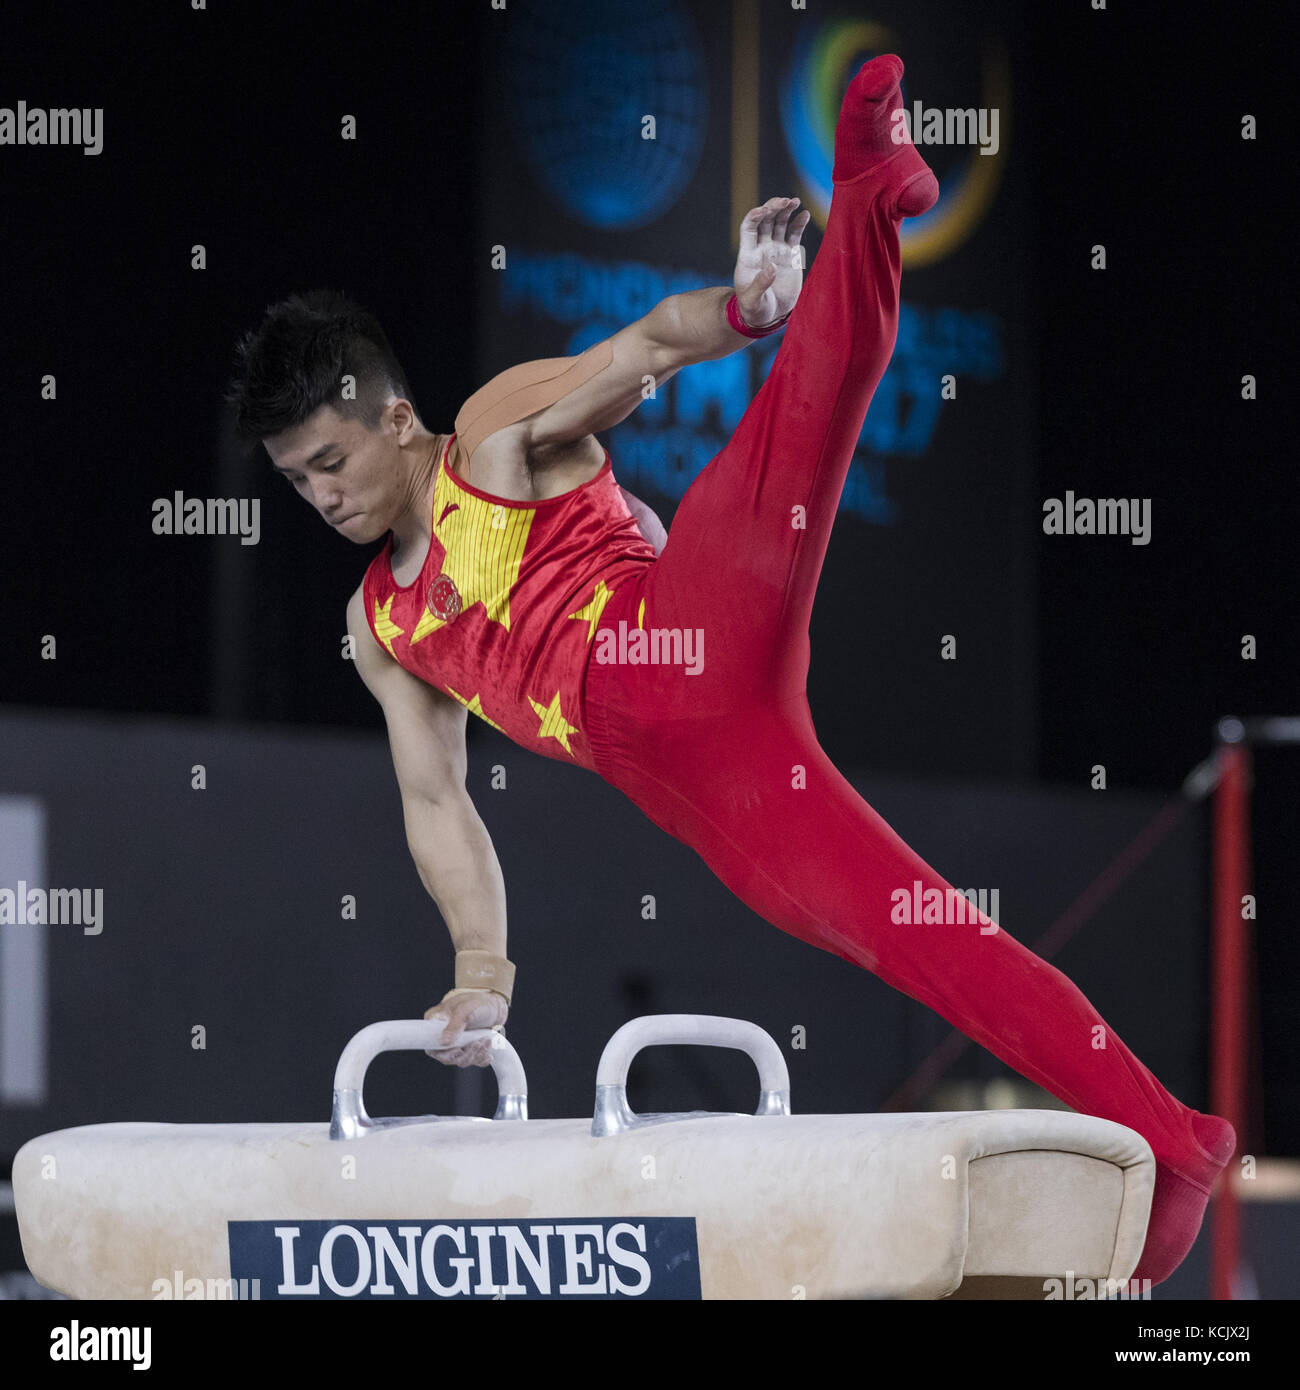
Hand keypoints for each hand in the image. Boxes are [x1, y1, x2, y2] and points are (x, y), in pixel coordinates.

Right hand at [423, 987, 508, 1067]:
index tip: (458, 1050)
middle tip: (477, 1043)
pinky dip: (481, 1059)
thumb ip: (454, 1025)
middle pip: (447, 1057)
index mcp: (435, 1023)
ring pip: (461, 1060)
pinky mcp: (468, 1048)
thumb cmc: (477, 1002)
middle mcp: (443, 1036)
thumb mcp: (465, 1010)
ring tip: (485, 1042)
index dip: (442, 1053)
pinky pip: (472, 1061)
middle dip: (464, 1054)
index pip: (431, 1045)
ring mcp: (456, 1044)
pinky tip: (488, 1054)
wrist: (494, 1004)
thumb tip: (443, 1042)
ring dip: (474, 1055)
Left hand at [733, 196, 811, 328]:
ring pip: (780, 223)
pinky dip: (799, 223)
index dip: (755, 216)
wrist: (769, 317)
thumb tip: (772, 267)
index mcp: (748, 256)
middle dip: (774, 207)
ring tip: (795, 201)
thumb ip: (760, 284)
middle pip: (766, 220)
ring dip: (786, 209)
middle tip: (785, 201)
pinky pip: (794, 234)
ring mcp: (776, 250)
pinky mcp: (790, 255)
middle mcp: (762, 248)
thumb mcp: (753, 301)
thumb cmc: (755, 310)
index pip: (748, 227)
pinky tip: (805, 214)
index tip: (765, 210)